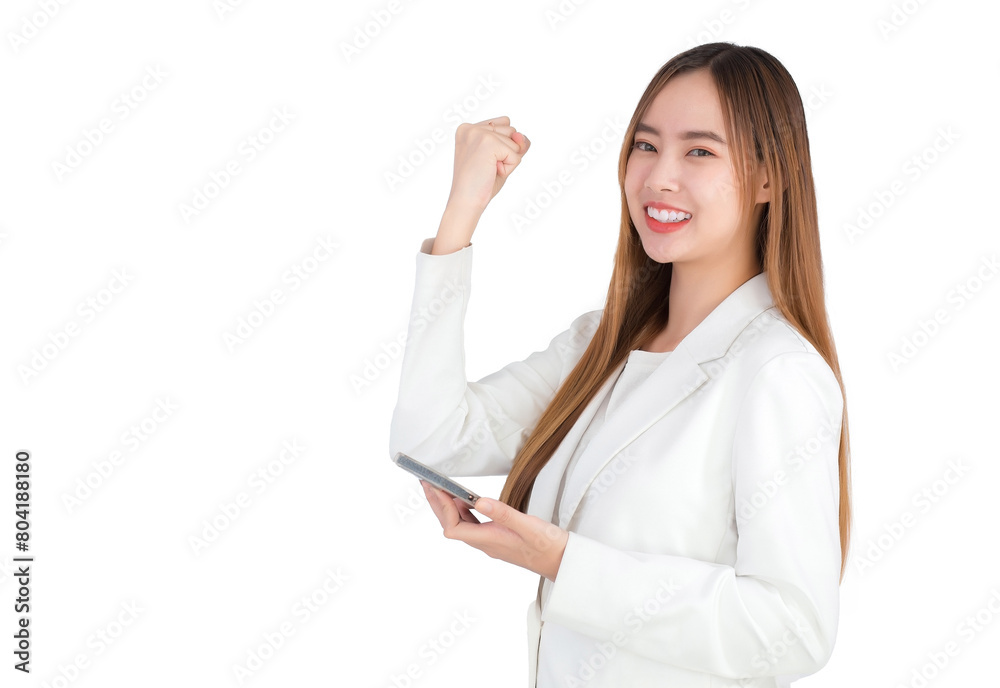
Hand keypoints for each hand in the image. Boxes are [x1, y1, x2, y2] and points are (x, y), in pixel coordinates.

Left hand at [420, 480, 567, 581]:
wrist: (563, 562)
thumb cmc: (548, 546)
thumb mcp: (528, 525)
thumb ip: (503, 513)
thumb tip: (478, 501)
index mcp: (489, 540)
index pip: (453, 526)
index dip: (441, 507)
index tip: (435, 487)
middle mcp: (485, 543)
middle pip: (451, 525)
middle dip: (437, 505)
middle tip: (427, 484)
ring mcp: (491, 542)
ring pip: (461, 525)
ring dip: (449, 507)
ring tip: (442, 488)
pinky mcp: (498, 538)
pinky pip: (473, 525)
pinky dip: (465, 511)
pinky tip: (468, 501)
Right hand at [446, 115, 530, 214]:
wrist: (466, 202)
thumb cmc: (480, 184)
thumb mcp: (500, 158)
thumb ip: (515, 143)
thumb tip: (521, 137)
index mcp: (468, 129)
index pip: (504, 123)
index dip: (502, 145)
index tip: (483, 161)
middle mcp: (471, 128)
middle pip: (511, 130)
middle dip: (506, 152)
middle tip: (486, 167)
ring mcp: (478, 133)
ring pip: (515, 142)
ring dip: (507, 160)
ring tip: (488, 170)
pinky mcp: (488, 143)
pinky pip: (515, 155)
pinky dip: (508, 168)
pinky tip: (491, 172)